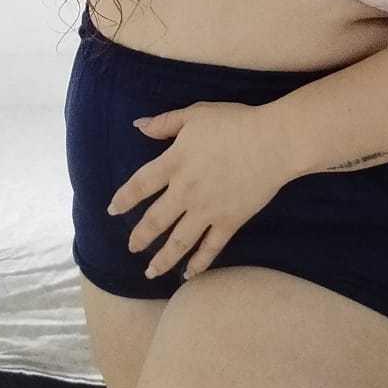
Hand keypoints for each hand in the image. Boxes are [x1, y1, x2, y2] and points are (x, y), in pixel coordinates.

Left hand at [106, 101, 291, 279]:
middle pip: (156, 220)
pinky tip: (189, 273)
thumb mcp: (196, 114)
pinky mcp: (229, 221)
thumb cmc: (235, 122)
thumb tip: (138, 126)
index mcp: (175, 162)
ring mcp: (207, 210)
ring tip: (149, 271)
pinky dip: (199, 263)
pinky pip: (210, 248)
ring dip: (162, 259)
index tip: (113, 209)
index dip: (124, 198)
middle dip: (140, 236)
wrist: (274, 142)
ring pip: (178, 241)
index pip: (140, 185)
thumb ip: (165, 122)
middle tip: (131, 247)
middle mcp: (186, 191)